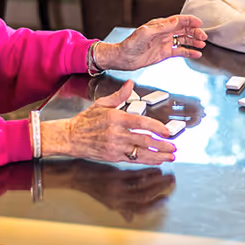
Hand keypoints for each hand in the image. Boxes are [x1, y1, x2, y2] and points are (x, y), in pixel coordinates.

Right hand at [41, 81, 175, 164]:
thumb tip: (131, 84)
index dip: (156, 127)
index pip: (141, 123)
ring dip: (158, 155)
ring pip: (140, 152)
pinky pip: (133, 159)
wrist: (70, 136)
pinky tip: (156, 160)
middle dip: (162, 144)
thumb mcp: (102, 103)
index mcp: (116, 118)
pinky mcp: (112, 156)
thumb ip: (119, 95)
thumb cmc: (86, 120)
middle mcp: (117, 134)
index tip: (167, 131)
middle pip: (144, 140)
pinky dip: (146, 160)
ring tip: (170, 156)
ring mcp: (115, 147)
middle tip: (174, 146)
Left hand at [69, 162, 174, 221]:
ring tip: (167, 174)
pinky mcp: (115, 176)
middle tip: (172, 182)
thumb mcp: (106, 200)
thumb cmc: (92, 186)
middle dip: (160, 190)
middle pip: (145, 197)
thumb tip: (129, 217)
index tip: (166, 199)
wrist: (76, 175)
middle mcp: (118, 199)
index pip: (140, 209)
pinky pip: (136, 175)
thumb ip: (120, 208)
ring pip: (143, 186)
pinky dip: (148, 172)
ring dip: (158, 180)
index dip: (155, 206)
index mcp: (117, 206)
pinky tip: (155, 167)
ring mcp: (116, 188)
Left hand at [95, 15, 207, 70]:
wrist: (123, 58)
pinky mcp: (164, 53)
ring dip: (193, 41)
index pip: (178, 20)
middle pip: (184, 30)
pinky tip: (196, 54)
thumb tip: (176, 20)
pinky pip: (179, 51)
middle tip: (203, 36)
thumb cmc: (130, 44)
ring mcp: (165, 43)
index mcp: (160, 25)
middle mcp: (164, 33)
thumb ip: (161, 27)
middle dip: (195, 32)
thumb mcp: (145, 33)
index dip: (190, 21)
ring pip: (183, 40)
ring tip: (202, 44)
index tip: (200, 23)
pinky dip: (189, 52)